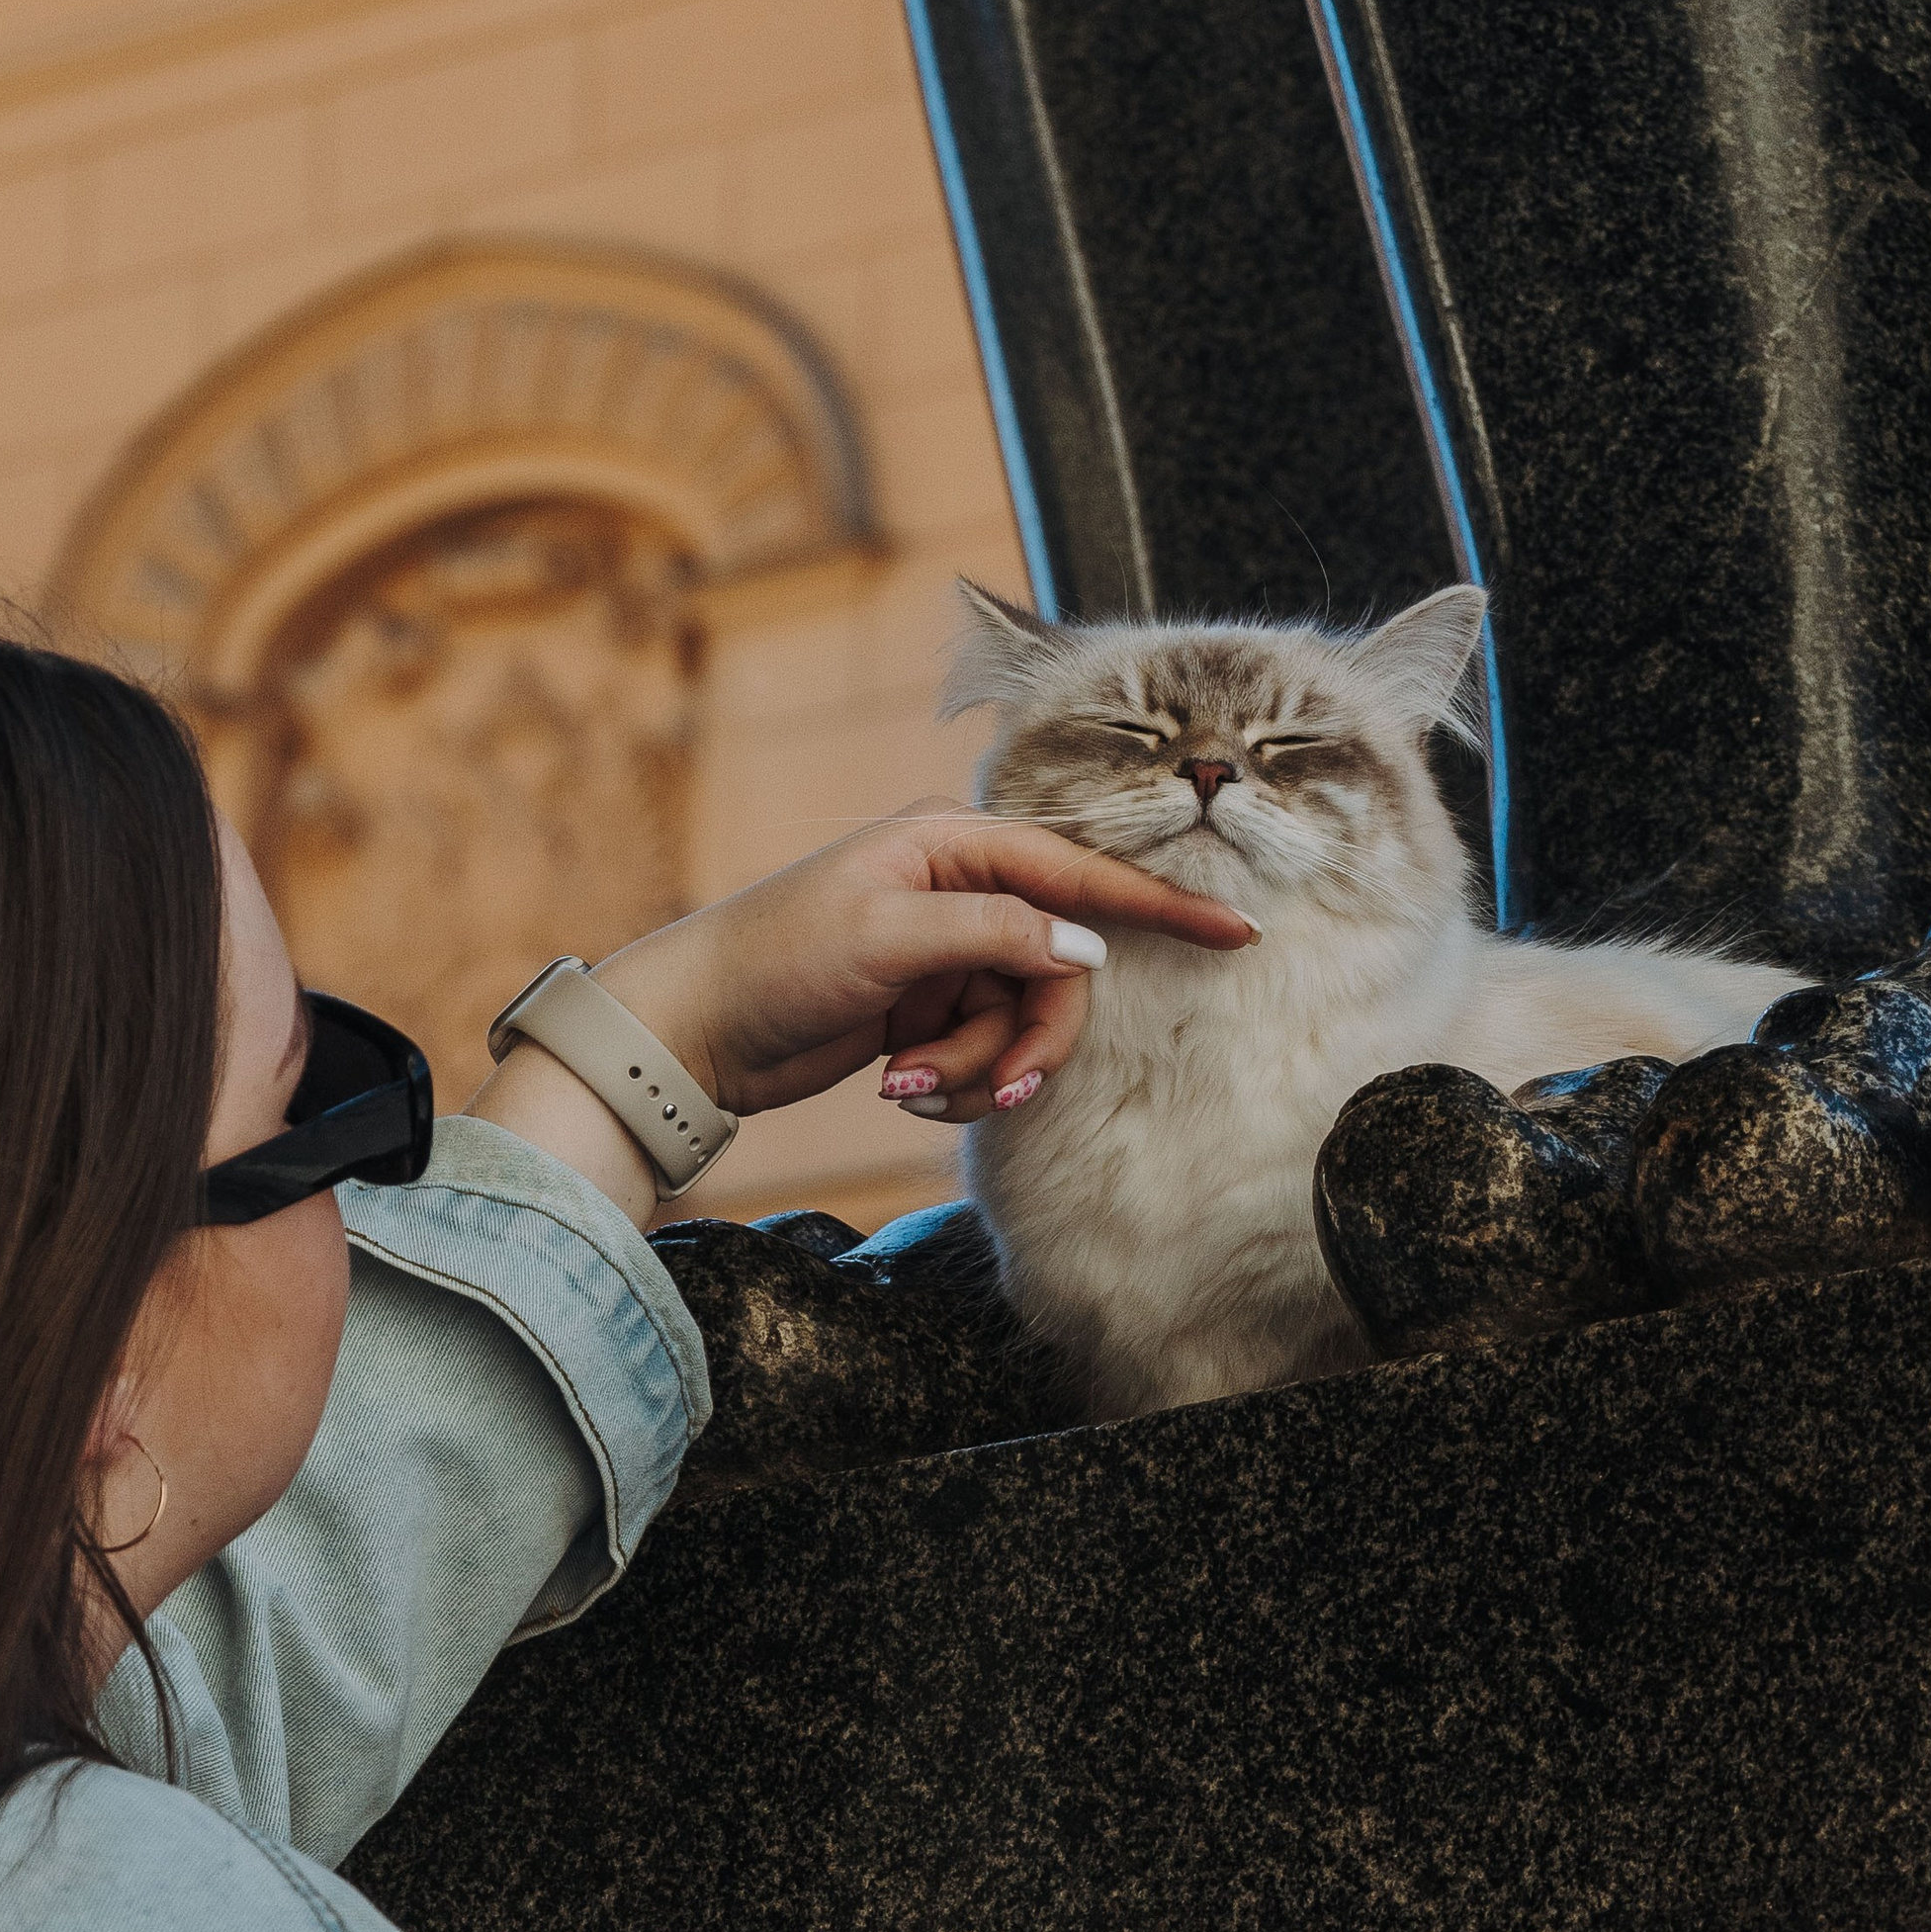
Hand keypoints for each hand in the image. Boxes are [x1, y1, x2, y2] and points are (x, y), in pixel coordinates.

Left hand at [467, 803, 1257, 1218]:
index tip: (1235, 931)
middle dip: (1032, 1038)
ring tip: (912, 1084)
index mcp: (952, 844)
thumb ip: (994, 933)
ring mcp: (946, 950)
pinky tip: (900, 1084)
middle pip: (1061, 968)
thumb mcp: (885, 941)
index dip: (1160, 903)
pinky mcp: (929, 1006)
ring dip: (982, 1065)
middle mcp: (959, 889)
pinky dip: (956, 1076)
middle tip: (997, 1087)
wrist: (695, 1030)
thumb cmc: (774, 961)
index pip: (1080, 872)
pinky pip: (987, 1048)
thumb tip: (1084, 944)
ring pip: (1025, 1018)